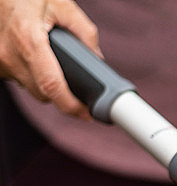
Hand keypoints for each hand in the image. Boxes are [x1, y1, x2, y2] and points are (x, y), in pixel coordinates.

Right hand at [0, 0, 99, 118]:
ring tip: (52, 63)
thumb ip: (84, 33)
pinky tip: (34, 60)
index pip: (52, 86)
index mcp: (29, 40)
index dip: (72, 106)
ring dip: (45, 83)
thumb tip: (97, 58)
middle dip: (63, 93)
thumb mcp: (62, 6)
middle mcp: (10, 55)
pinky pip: (18, 79)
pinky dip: (30, 74)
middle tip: (76, 84)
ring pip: (30, 88)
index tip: (87, 114)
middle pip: (43, 93)